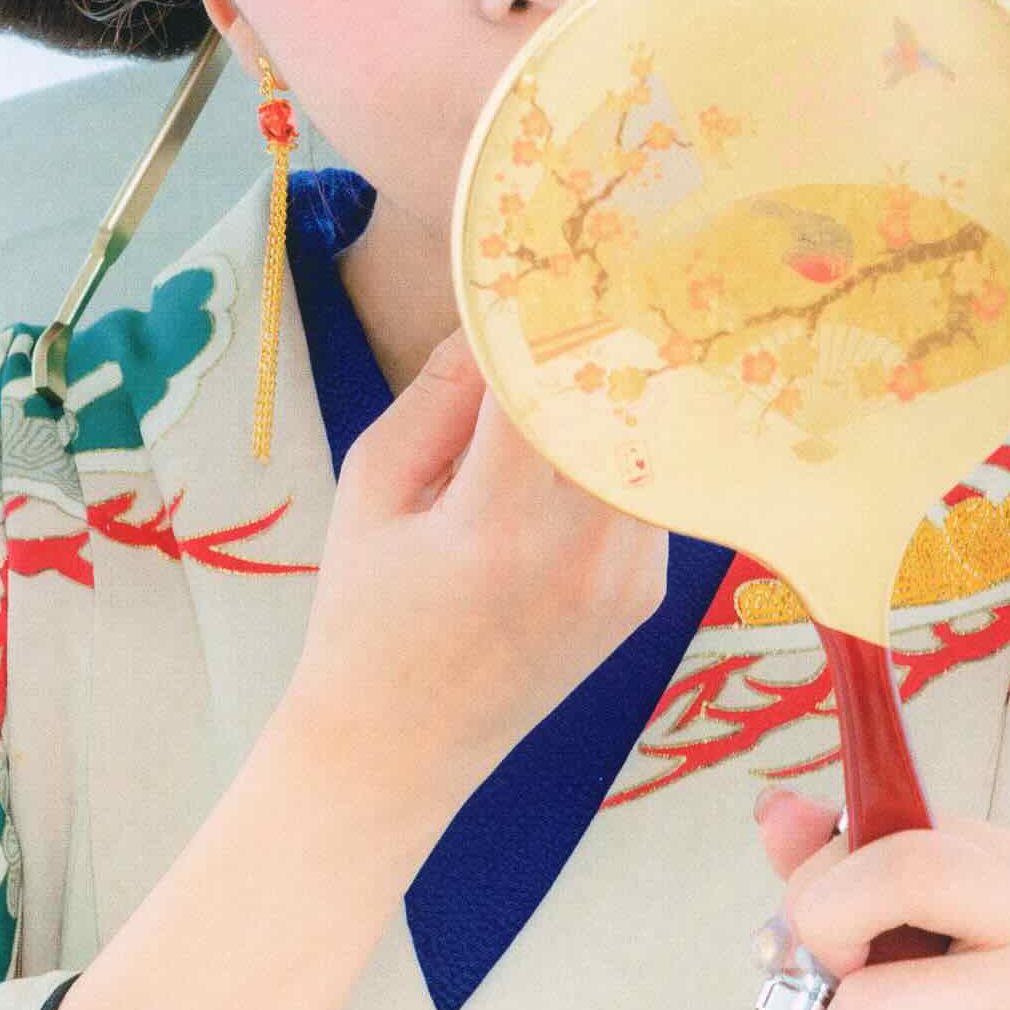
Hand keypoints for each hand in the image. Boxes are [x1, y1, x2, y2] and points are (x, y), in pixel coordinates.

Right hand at [286, 325, 678, 815]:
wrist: (397, 749)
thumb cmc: (363, 613)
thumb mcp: (370, 490)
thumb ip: (435, 398)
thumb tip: (489, 318)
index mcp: (498, 523)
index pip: (545, 380)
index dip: (545, 314)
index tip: (543, 261)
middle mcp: (581, 553)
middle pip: (613, 404)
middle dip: (594, 343)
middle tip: (587, 278)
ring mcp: (628, 580)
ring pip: (640, 445)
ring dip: (610, 399)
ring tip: (585, 348)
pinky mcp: (646, 598)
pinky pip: (643, 494)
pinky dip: (614, 458)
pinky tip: (577, 443)